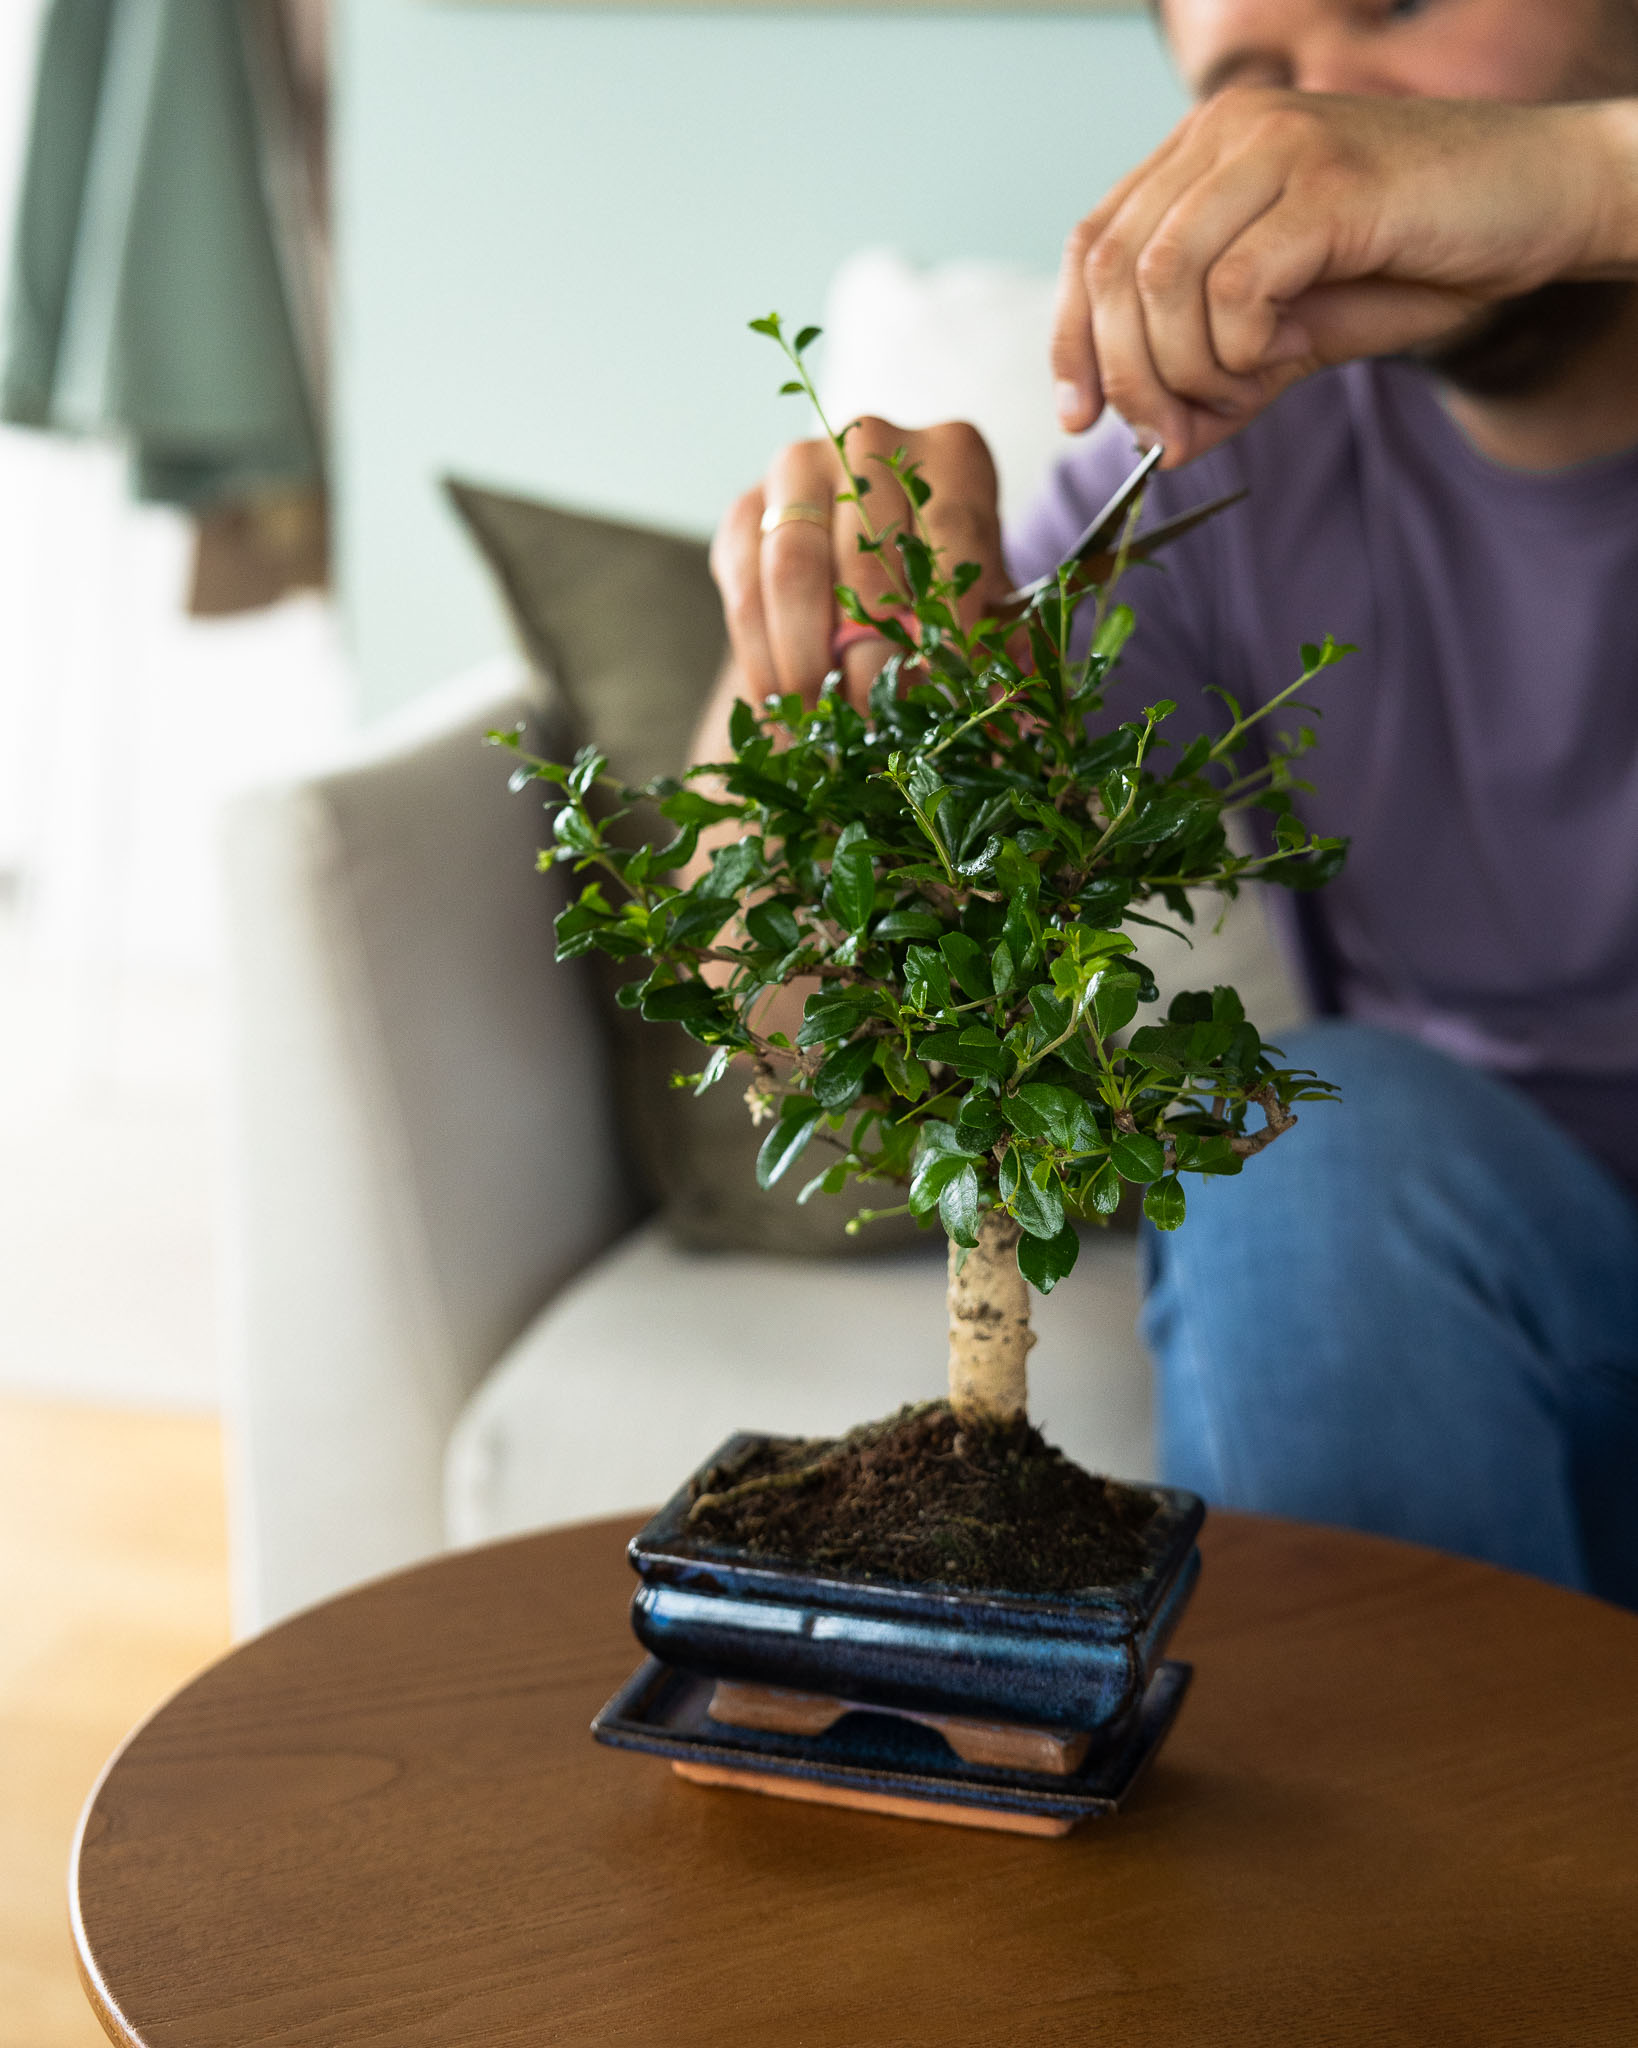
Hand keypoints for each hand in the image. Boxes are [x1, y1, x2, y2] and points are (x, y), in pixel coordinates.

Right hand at [708, 416, 1006, 713]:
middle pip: (868, 555)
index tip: (946, 685)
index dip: (949, 614)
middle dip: (869, 657)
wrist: (863, 552)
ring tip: (824, 723)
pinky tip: (781, 704)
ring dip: (806, 660)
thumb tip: (1007, 706)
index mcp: (951, 455)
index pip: (953, 532)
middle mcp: (871, 444)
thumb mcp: (984, 600)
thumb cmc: (939, 579)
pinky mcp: (746, 509)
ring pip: (793, 569)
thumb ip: (998, 641)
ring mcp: (798, 468)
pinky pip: (745, 588)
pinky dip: (761, 655)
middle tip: (876, 726)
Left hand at [1051, 89, 1637, 464]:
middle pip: (1114, 268)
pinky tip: (1283, 353)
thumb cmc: (1421, 258)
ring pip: (1162, 278)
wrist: (1542, 206)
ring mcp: (1277, 146)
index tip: (1083, 419)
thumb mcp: (1300, 333)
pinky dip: (1242, 346)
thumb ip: (1224, 379)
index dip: (1073, 340)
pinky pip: (1236, 286)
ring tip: (1245, 390)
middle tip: (1172, 434)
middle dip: (1130, 376)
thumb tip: (1159, 446)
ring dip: (1187, 368)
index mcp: (1204, 153)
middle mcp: (1228, 132)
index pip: (1094, 244)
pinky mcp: (1327, 183)